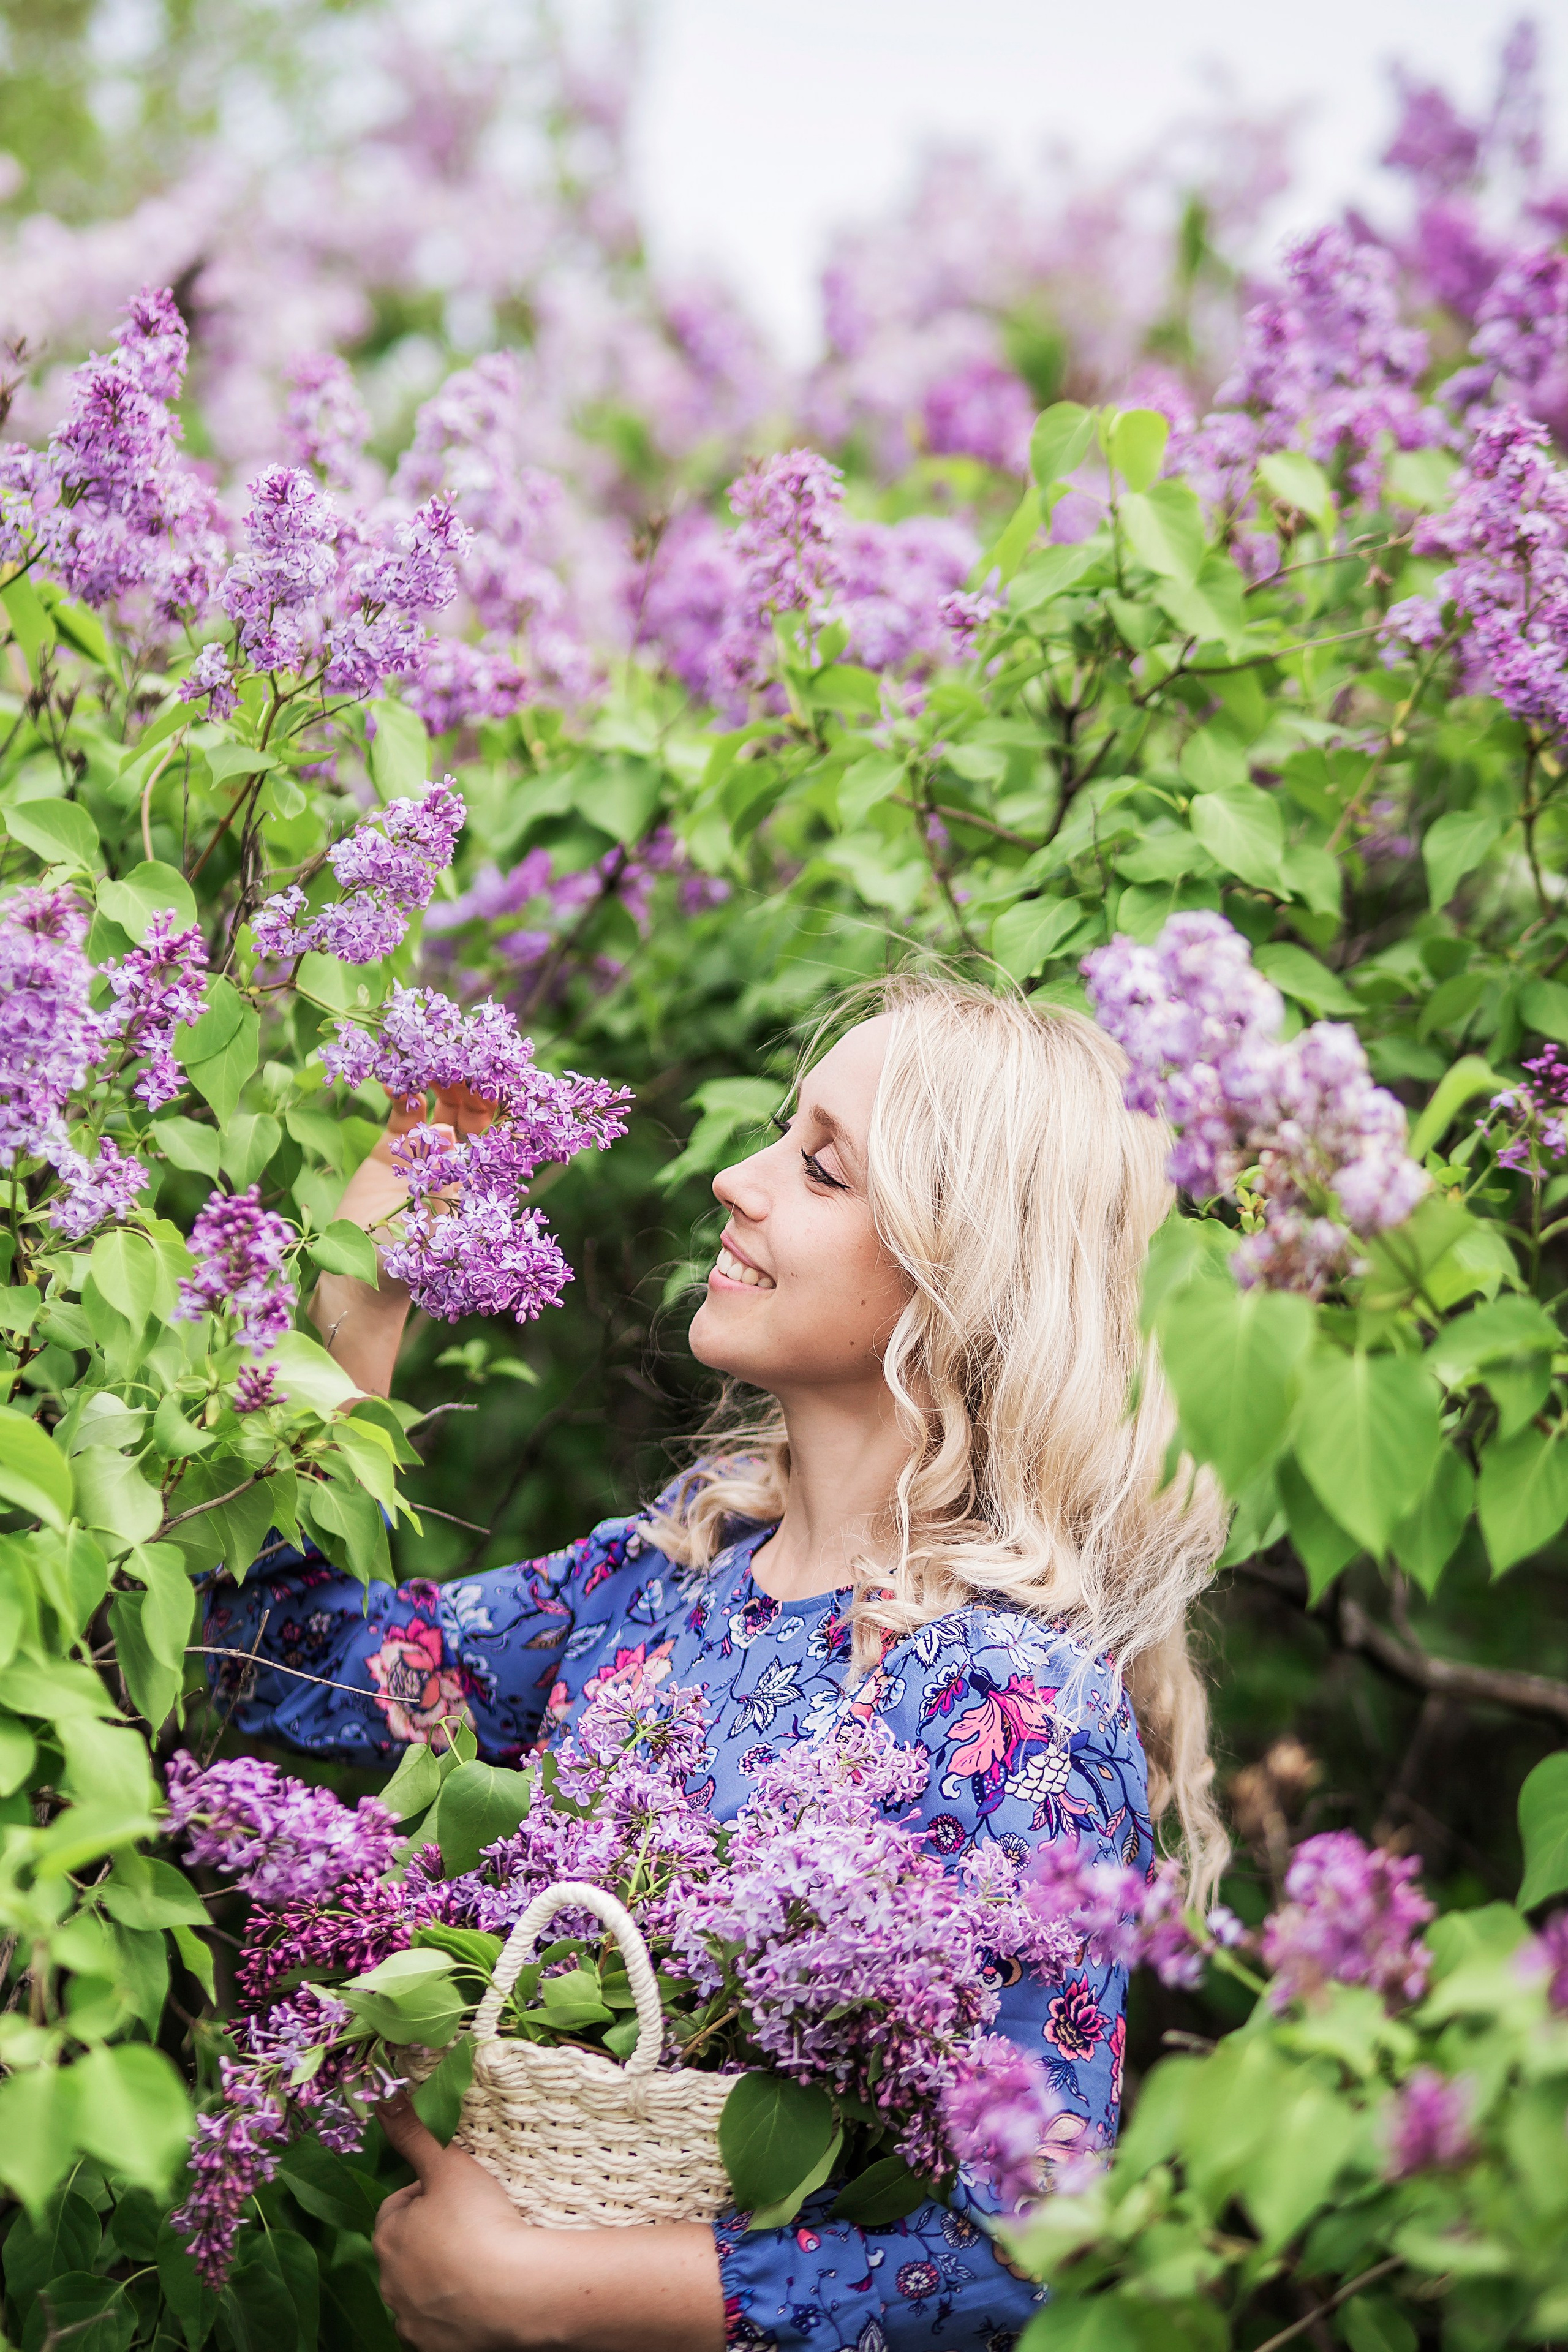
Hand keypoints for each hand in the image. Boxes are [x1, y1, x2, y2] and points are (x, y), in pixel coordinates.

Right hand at [308, 1085, 496, 1398]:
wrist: (360, 1283)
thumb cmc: (406, 1268)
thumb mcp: (433, 1231)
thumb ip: (439, 1184)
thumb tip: (447, 1131)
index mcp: (480, 1180)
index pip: (499, 1134)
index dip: (502, 1104)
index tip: (499, 1076)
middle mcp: (457, 1162)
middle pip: (472, 1110)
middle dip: (471, 1081)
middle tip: (463, 1054)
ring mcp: (424, 1153)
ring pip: (440, 1104)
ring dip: (440, 1078)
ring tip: (433, 1054)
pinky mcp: (391, 1150)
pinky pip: (404, 1111)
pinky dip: (405, 1091)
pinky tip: (401, 1076)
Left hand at [372, 2095, 724, 2351]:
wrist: (514, 2296)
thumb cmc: (479, 2224)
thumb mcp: (449, 2165)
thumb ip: (415, 2132)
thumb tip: (383, 2097)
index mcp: (388, 2237)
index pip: (398, 2208)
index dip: (427, 2196)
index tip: (458, 2193)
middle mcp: (391, 2284)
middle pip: (408, 2251)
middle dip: (432, 2238)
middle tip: (474, 2225)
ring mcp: (412, 2322)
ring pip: (422, 2291)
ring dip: (443, 2277)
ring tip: (483, 2261)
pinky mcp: (436, 2349)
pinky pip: (440, 2327)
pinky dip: (455, 2314)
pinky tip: (483, 2298)